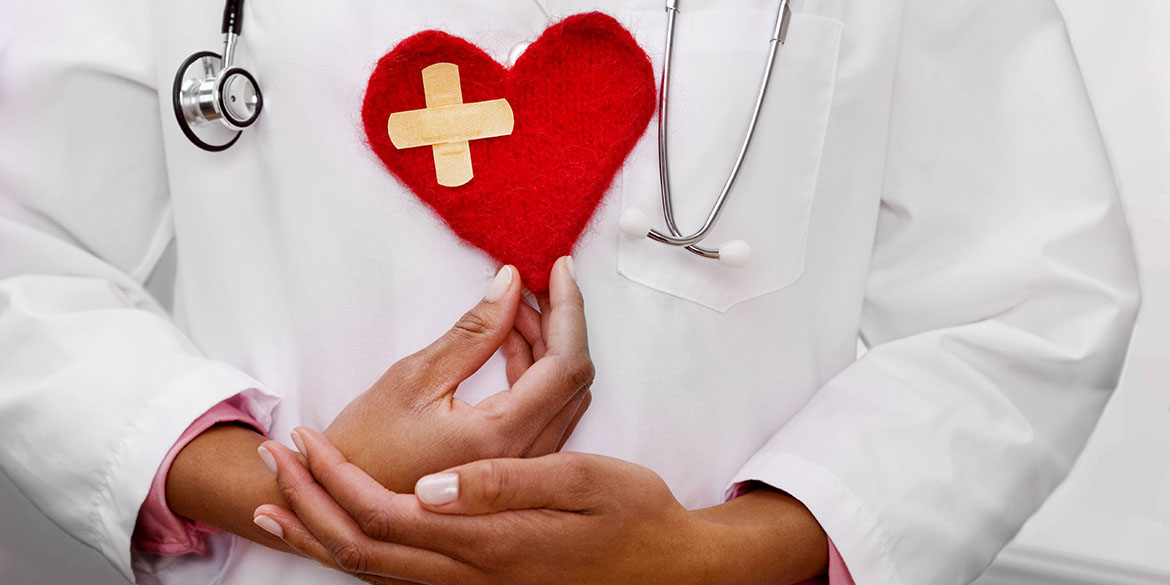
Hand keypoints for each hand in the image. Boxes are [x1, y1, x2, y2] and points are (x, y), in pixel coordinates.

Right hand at [165, 258, 592, 550]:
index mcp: (502, 437)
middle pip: (573, 379)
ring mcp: (523, 469)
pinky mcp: (513, 469)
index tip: (559, 268)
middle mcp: (524, 459)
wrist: (341, 509)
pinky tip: (504, 345)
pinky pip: (545, 413)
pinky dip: (534, 373)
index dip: (570, 309)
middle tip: (528, 284)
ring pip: (562, 396)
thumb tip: (509, 284)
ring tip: (509, 308)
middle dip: (559, 323)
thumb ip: (472, 332)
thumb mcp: (413, 378)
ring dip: (546, 346)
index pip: (567, 365)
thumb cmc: (363, 449)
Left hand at [255, 435, 827, 584]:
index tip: (302, 440)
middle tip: (269, 465)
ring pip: (376, 573)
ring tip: (278, 507)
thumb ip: (504, 484)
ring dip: (321, 536)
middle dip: (306, 506)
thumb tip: (432, 488)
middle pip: (363, 550)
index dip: (333, 480)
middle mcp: (472, 573)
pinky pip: (404, 581)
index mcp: (490, 539)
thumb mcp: (583, 482)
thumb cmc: (636, 517)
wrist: (673, 571)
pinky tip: (348, 541)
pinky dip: (360, 559)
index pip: (384, 516)